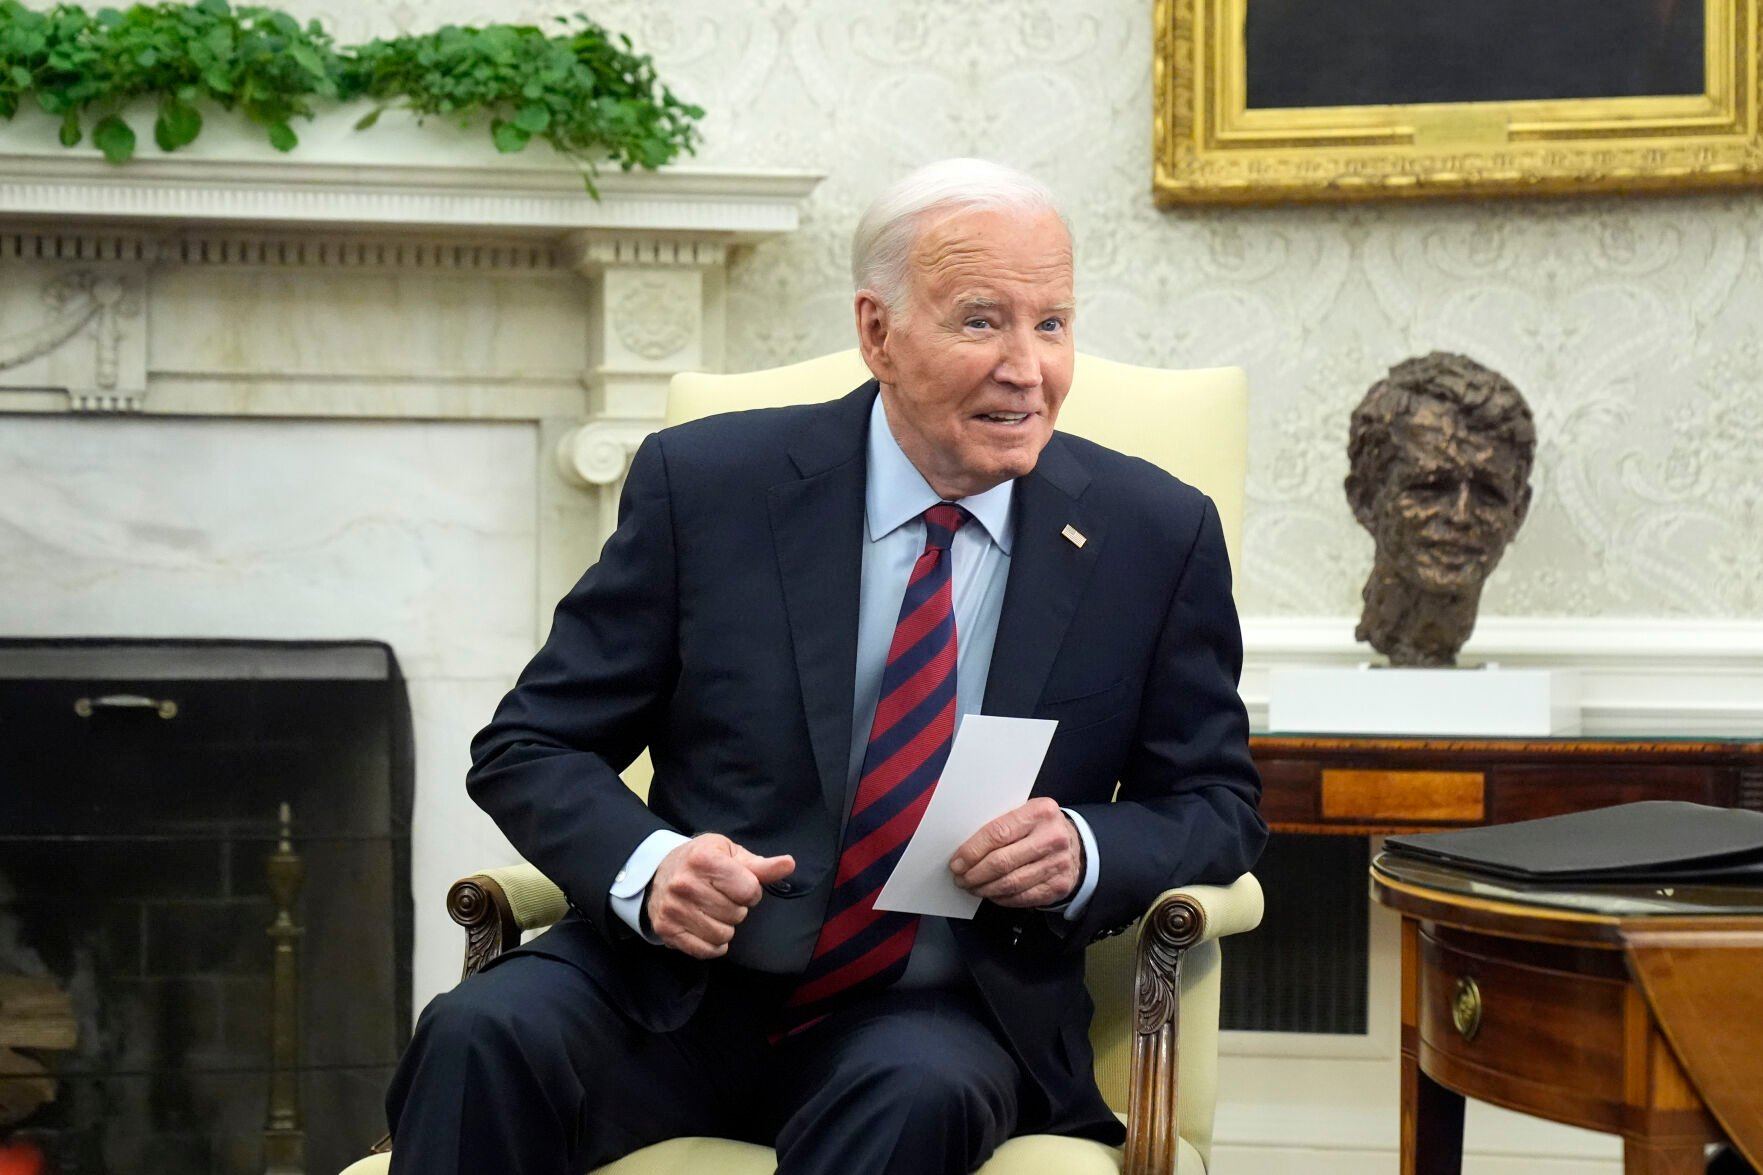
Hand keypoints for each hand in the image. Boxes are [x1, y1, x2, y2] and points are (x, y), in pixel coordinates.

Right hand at [644, 834, 794, 959]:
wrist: (658, 871)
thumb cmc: (702, 861)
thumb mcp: (730, 854)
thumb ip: (761, 865)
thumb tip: (789, 864)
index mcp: (703, 860)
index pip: (749, 890)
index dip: (750, 891)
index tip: (739, 885)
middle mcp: (684, 884)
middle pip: (736, 914)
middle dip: (736, 908)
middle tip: (722, 898)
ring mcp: (673, 909)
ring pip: (723, 935)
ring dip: (725, 926)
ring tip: (712, 911)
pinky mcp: (667, 930)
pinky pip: (705, 951)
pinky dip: (713, 944)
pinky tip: (706, 927)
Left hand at [948, 797, 1082, 908]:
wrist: (1075, 844)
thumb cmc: (1039, 828)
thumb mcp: (1025, 813)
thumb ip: (1000, 824)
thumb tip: (963, 848)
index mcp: (1040, 812)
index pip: (997, 833)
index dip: (972, 851)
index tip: (956, 862)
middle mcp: (1052, 837)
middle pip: (1002, 862)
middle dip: (974, 873)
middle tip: (960, 878)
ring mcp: (1058, 863)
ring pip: (1011, 883)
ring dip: (985, 888)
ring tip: (972, 887)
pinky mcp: (1059, 886)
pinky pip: (1022, 897)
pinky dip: (1001, 898)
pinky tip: (991, 894)